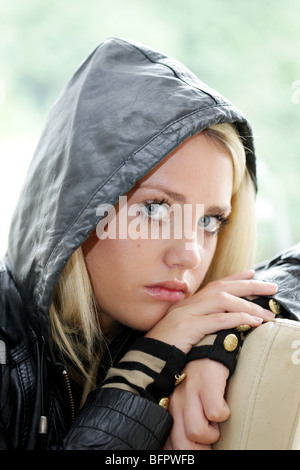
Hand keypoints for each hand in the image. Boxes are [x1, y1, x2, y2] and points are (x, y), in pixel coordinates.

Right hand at [146, 270, 276, 353]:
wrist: (146, 360)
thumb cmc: (166, 349)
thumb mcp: (184, 332)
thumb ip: (199, 324)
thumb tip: (220, 323)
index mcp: (187, 304)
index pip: (215, 285)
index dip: (235, 278)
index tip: (252, 274)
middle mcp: (188, 304)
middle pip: (223, 288)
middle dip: (249, 286)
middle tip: (271, 287)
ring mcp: (187, 314)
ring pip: (222, 301)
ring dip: (248, 305)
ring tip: (266, 313)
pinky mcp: (188, 327)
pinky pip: (217, 320)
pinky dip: (237, 319)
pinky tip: (252, 322)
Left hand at [163, 359, 228, 449]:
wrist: (206, 347)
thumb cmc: (198, 381)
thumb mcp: (185, 403)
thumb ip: (182, 424)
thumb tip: (185, 449)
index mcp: (168, 409)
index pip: (168, 443)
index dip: (181, 452)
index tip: (195, 449)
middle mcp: (175, 400)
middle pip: (182, 444)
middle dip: (199, 450)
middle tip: (210, 441)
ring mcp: (190, 389)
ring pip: (196, 431)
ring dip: (212, 433)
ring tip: (216, 423)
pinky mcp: (207, 380)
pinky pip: (216, 412)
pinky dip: (223, 414)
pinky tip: (223, 406)